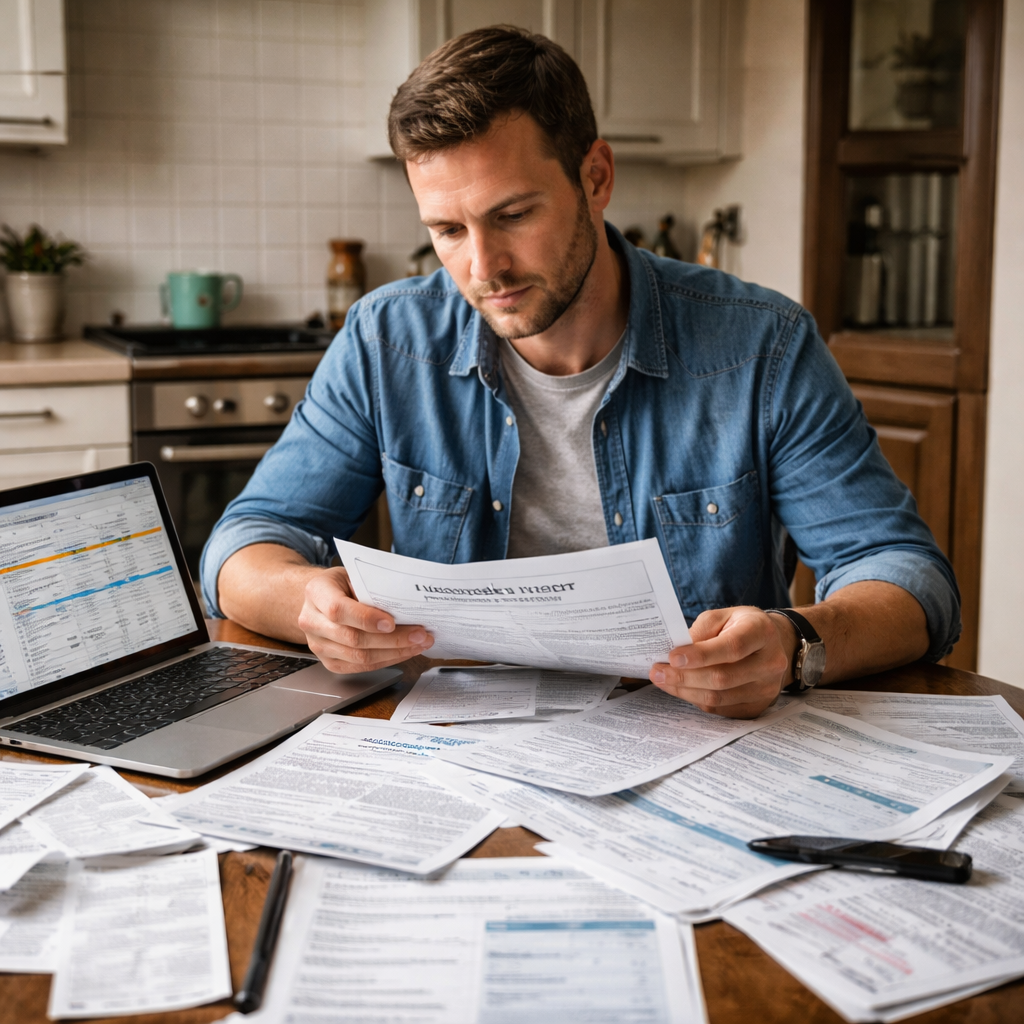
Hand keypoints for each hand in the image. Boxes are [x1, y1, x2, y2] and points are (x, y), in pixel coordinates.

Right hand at [296, 566, 433, 673]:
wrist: (322, 598)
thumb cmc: (341, 584)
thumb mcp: (353, 574)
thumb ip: (371, 588)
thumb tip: (403, 604)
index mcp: (316, 592)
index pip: (338, 610)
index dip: (366, 619)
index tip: (392, 622)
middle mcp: (312, 621)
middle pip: (353, 638)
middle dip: (392, 639)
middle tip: (420, 634)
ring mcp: (319, 645)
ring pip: (359, 657)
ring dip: (394, 652)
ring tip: (419, 644)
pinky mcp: (329, 662)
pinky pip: (360, 666)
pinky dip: (386, 660)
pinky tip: (404, 652)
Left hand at [648, 606, 794, 718]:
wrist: (771, 644)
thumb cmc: (740, 626)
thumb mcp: (721, 616)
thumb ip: (700, 632)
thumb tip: (676, 654)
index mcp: (762, 632)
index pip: (732, 648)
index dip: (701, 655)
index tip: (673, 658)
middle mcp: (771, 662)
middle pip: (723, 678)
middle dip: (684, 677)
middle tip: (658, 672)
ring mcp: (767, 688)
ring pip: (719, 698)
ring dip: (685, 691)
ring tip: (663, 680)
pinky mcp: (758, 706)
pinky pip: (720, 709)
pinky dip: (696, 699)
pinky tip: (682, 689)